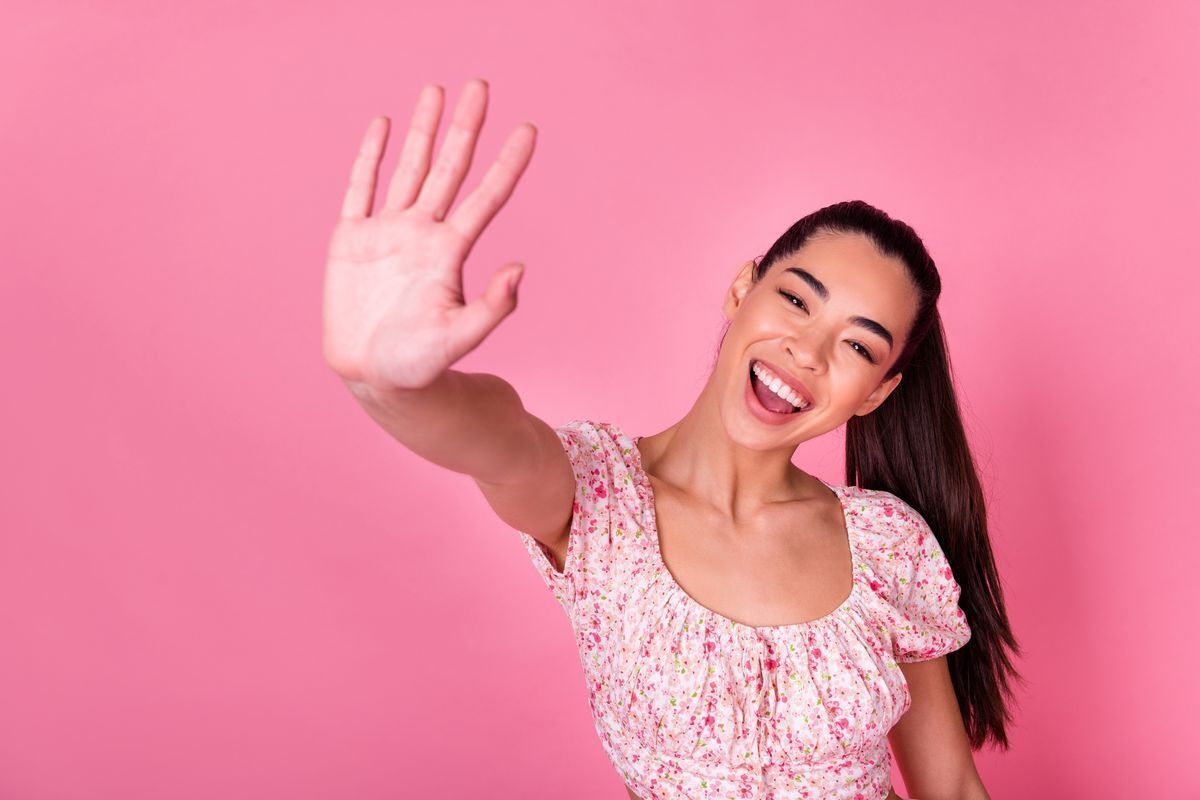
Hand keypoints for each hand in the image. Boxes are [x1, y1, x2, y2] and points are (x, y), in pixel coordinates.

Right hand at [322, 79, 536, 390]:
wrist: (375, 378)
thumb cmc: (422, 365)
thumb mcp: (461, 337)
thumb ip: (492, 307)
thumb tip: (520, 269)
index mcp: (450, 252)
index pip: (486, 197)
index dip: (507, 163)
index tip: (529, 130)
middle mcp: (423, 234)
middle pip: (449, 168)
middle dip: (465, 127)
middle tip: (481, 84)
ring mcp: (387, 233)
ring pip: (408, 168)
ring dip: (423, 130)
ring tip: (436, 90)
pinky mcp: (351, 240)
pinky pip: (360, 189)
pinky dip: (369, 156)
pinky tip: (383, 126)